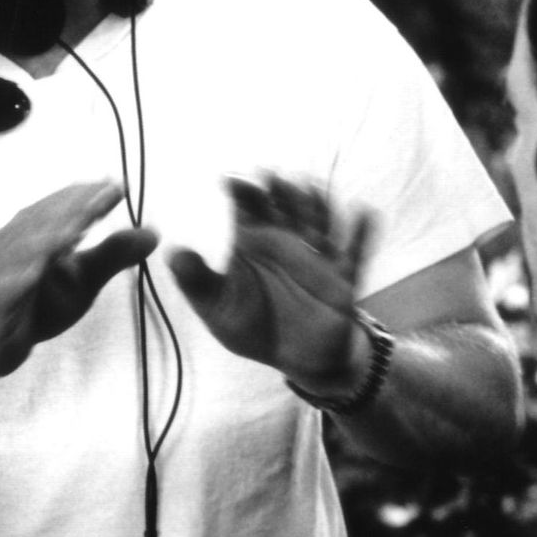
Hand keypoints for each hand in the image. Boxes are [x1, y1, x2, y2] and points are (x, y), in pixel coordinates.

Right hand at [0, 180, 158, 381]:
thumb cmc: (34, 302)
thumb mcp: (82, 279)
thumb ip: (113, 255)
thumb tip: (155, 232)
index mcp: (35, 231)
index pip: (63, 206)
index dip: (88, 196)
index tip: (117, 186)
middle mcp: (14, 243)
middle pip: (44, 220)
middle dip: (74, 206)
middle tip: (103, 194)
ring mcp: (0, 272)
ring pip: (24, 249)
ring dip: (49, 234)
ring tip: (77, 226)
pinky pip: (4, 289)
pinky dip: (18, 277)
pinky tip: (35, 271)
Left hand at [167, 175, 376, 389]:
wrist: (299, 357)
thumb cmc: (255, 325)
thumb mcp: (218, 307)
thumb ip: (198, 281)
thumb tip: (172, 252)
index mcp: (254, 242)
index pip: (247, 208)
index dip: (241, 192)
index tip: (230, 181)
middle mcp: (287, 241)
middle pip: (285, 206)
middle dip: (280, 191)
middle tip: (271, 178)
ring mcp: (317, 257)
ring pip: (319, 222)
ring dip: (316, 204)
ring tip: (308, 188)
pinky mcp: (343, 279)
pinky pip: (355, 254)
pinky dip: (361, 234)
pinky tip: (364, 212)